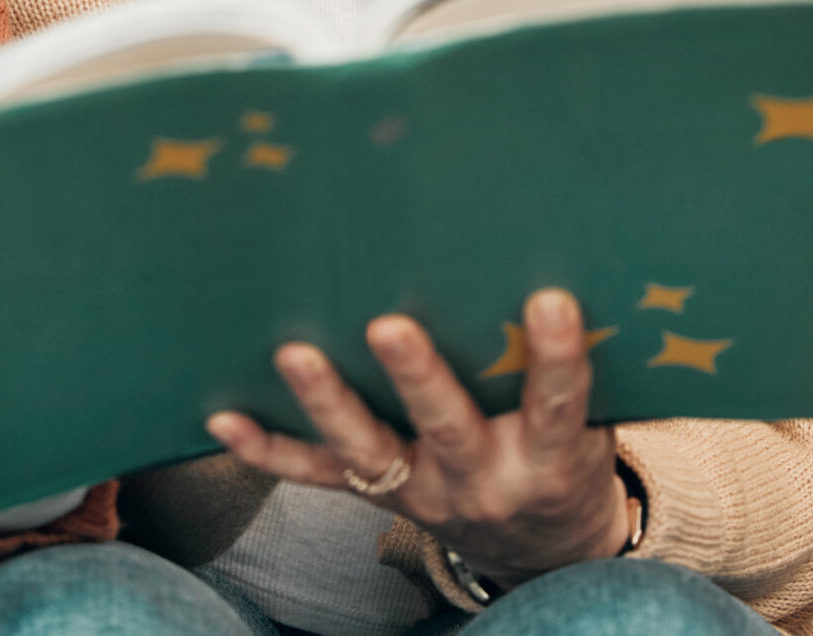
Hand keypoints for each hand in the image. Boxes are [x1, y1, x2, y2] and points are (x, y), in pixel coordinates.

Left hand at [205, 289, 630, 584]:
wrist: (544, 551)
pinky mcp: (378, 494)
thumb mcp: (590, 425)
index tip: (550, 301)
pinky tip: (222, 418)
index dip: (556, 358)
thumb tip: (552, 262)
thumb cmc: (565, 457)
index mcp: (546, 458)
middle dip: (418, 379)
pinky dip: (267, 449)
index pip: (555, 406)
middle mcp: (480, 480)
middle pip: (447, 428)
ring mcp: (421, 492)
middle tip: (389, 327)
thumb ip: (568, 367)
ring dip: (329, 402)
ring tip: (294, 354)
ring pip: (367, 450)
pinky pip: (315, 475)